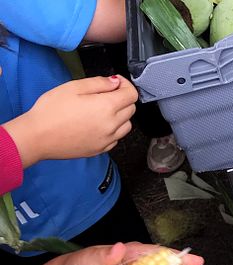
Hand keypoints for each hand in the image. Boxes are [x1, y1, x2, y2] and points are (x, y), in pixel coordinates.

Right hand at [3, 75, 137, 166]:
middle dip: (122, 98)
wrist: (37, 137)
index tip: (116, 82)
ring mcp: (108, 139)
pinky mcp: (101, 149)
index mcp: (106, 107)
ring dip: (120, 115)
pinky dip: (113, 130)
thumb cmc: (50, 111)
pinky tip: (97, 124)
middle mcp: (112, 125)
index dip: (125, 84)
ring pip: (127, 124)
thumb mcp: (73, 87)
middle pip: (131, 108)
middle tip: (105, 94)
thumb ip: (98, 83)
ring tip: (101, 110)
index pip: (131, 94)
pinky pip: (116, 138)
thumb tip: (115, 82)